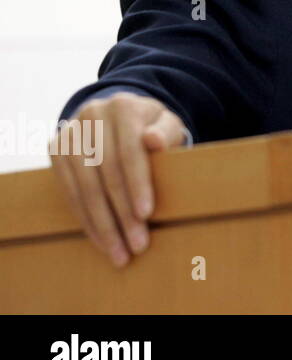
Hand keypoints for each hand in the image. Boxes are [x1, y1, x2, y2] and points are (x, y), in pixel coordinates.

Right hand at [49, 92, 187, 266]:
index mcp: (123, 106)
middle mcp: (92, 116)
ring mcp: (70, 133)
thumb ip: (166, 132)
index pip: (129, 151)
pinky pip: (69, 193)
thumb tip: (154, 140)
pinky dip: (86, 220)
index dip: (137, 184)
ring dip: (102, 225)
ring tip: (119, 252)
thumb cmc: (152, 127)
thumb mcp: (167, 124)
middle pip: (105, 173)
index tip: (147, 214)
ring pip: (84, 187)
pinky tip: (101, 240)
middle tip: (137, 245)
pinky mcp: (56, 151)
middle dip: (122, 214)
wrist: (120, 117)